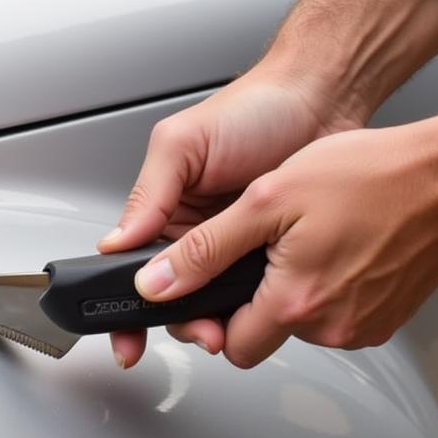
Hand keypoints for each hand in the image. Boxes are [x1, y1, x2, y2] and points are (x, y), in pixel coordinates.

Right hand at [98, 60, 365, 367]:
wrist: (321, 100)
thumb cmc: (253, 109)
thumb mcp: (183, 144)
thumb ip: (149, 195)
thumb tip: (116, 243)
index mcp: (163, 212)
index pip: (132, 269)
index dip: (126, 306)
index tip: (127, 338)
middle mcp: (195, 236)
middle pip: (173, 298)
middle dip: (180, 322)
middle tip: (201, 330)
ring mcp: (235, 249)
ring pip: (213, 304)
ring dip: (217, 321)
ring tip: (230, 326)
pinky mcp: (273, 256)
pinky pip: (257, 294)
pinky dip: (257, 307)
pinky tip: (261, 306)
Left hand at [132, 120, 437, 367]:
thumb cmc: (367, 175)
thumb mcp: (266, 200)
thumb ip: (205, 249)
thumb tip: (157, 284)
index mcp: (293, 302)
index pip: (229, 345)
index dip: (216, 315)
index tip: (217, 287)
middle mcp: (331, 327)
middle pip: (264, 338)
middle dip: (252, 304)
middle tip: (265, 252)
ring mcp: (363, 327)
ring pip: (300, 327)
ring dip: (292, 293)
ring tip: (305, 240)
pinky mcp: (386, 319)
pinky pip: (338, 318)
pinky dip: (328, 291)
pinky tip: (335, 249)